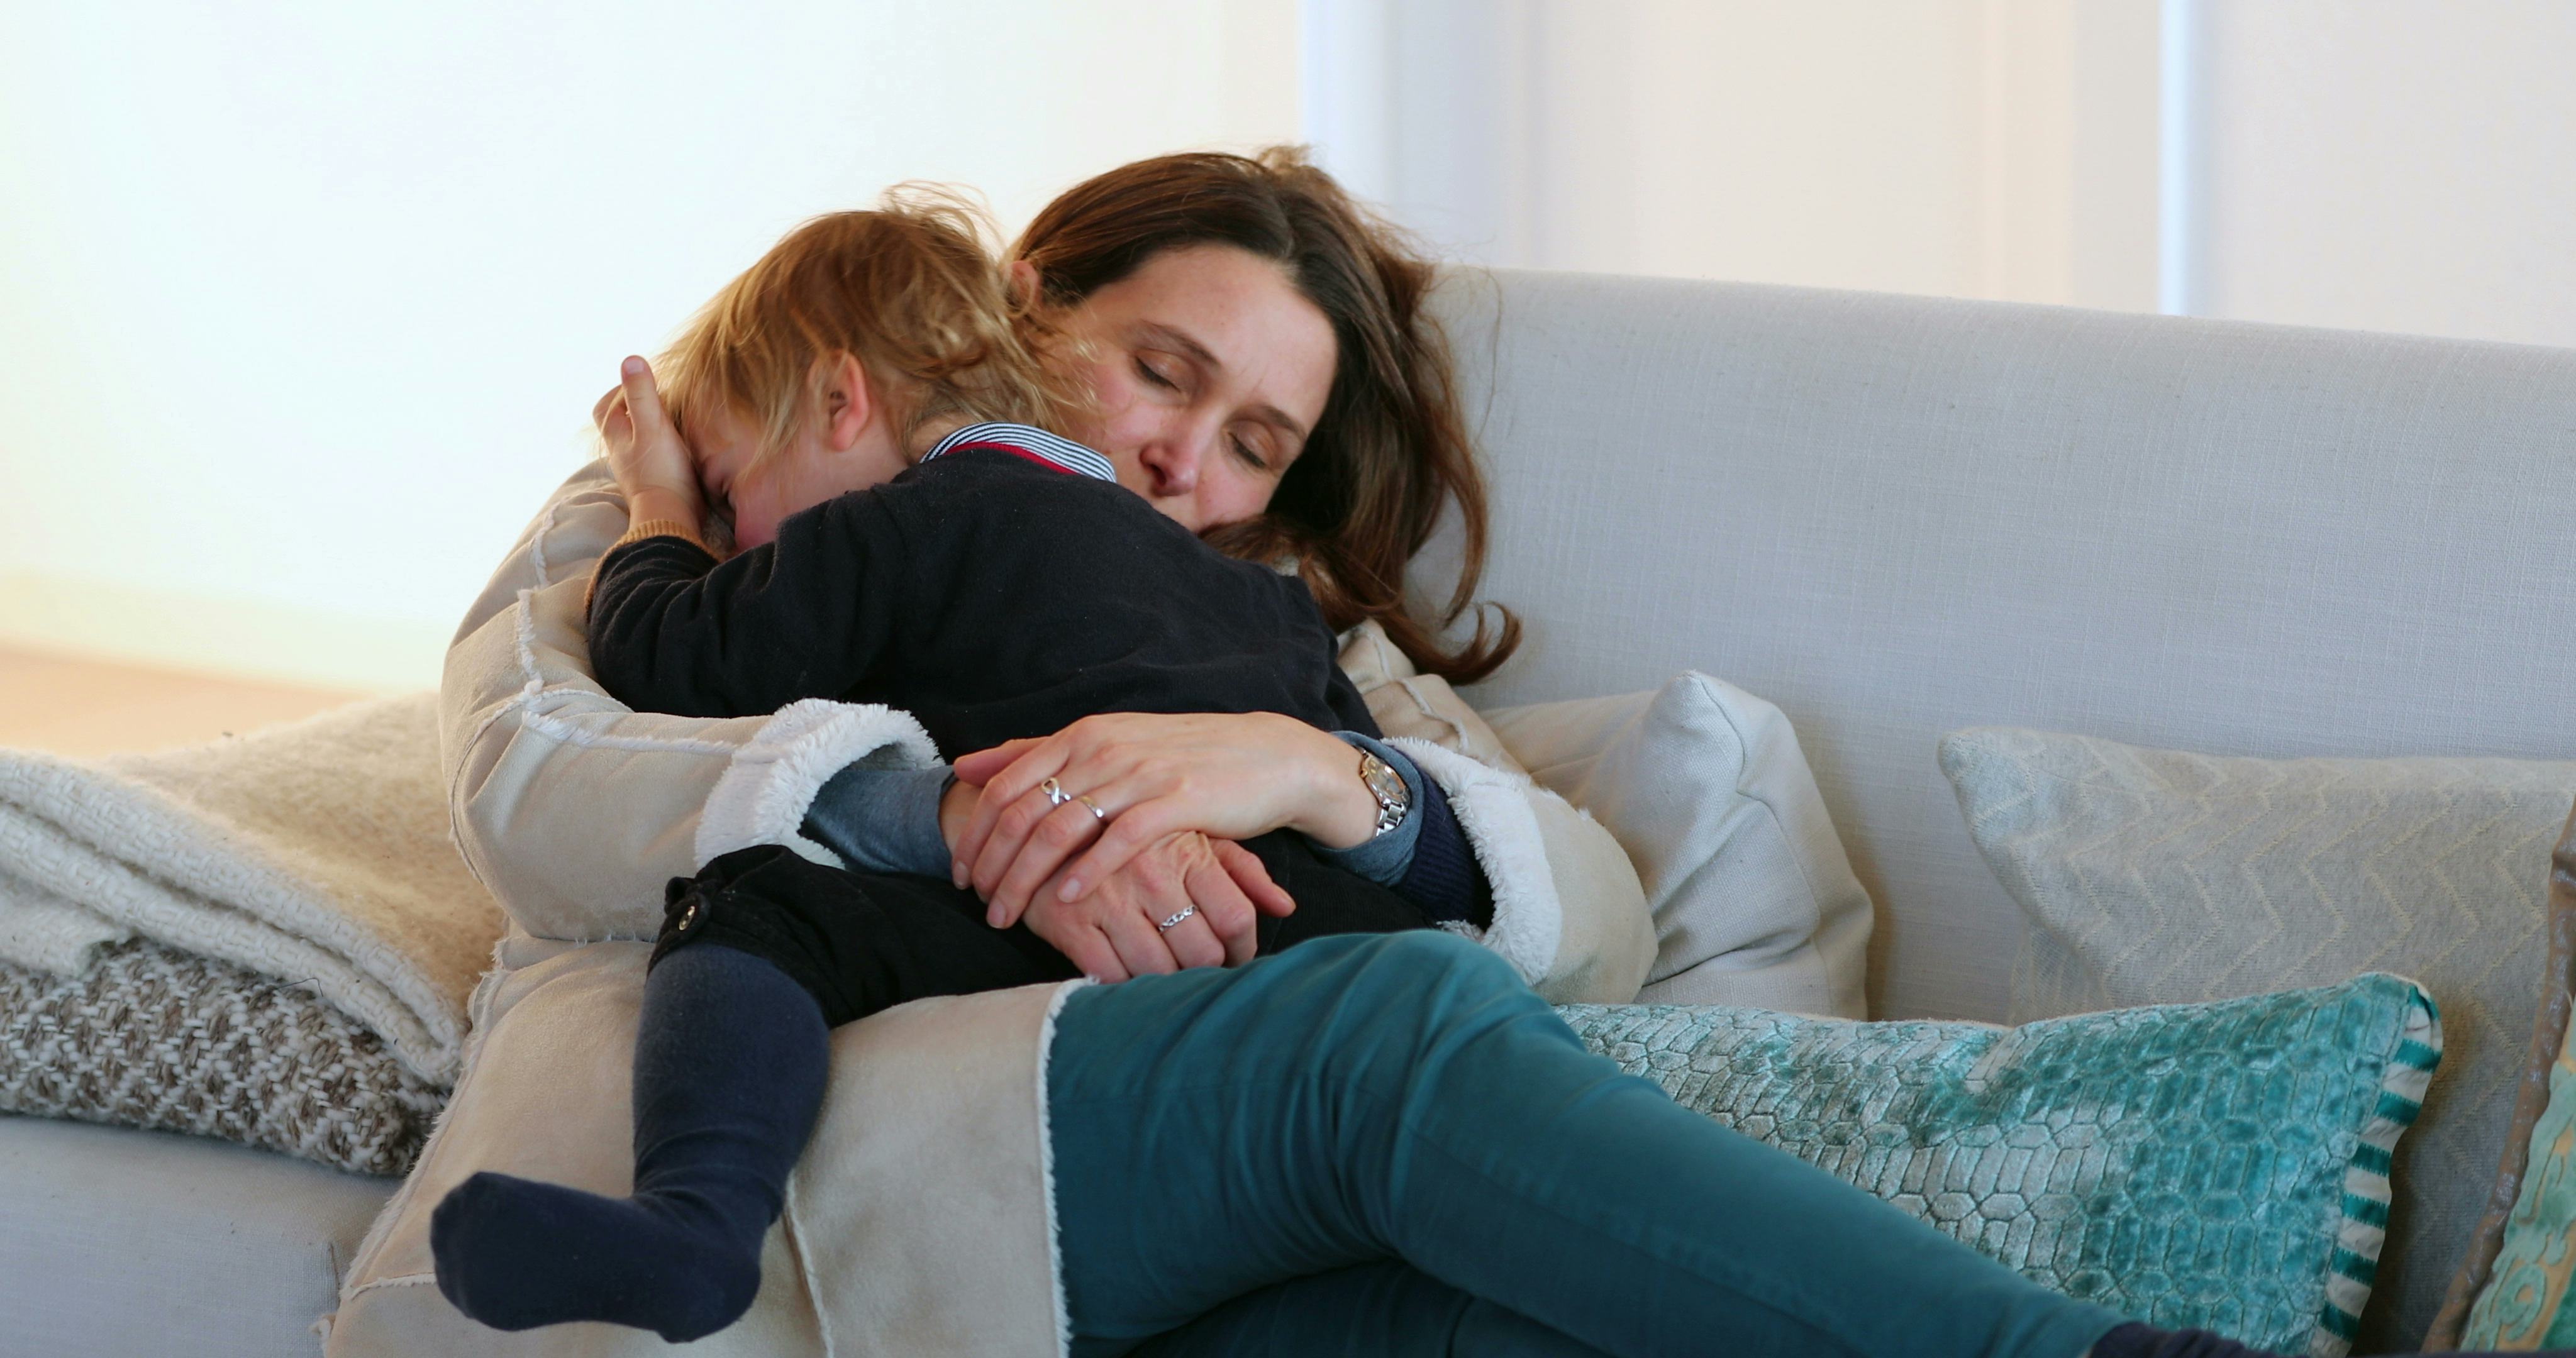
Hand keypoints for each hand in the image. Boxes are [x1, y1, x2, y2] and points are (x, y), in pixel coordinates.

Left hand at [594, 356, 704, 526]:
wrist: (671, 518)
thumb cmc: (662, 471)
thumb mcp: (653, 426)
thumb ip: (642, 394)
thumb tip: (630, 359)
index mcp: (617, 438)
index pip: (605, 408)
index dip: (617, 391)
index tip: (639, 381)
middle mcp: (623, 455)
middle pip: (619, 426)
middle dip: (631, 409)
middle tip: (654, 398)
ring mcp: (637, 472)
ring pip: (636, 443)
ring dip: (648, 429)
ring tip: (670, 419)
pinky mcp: (655, 485)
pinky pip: (652, 459)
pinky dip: (660, 448)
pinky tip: (678, 447)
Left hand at [939, 777, 1293, 961]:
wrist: (1265, 757)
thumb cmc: (1181, 758)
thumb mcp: (1105, 744)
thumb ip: (1037, 754)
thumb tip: (967, 766)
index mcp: (1082, 736)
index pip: (1004, 785)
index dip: (975, 833)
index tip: (963, 873)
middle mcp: (1102, 749)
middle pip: (1023, 812)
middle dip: (992, 864)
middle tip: (980, 904)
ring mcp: (1138, 774)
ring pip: (1059, 830)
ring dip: (1025, 879)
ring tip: (1009, 915)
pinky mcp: (1174, 801)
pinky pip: (1116, 841)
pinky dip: (1084, 873)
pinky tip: (1065, 900)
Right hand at [1015, 830, 1293, 980]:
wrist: (1043, 817)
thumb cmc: (1133, 833)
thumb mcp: (1190, 837)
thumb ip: (1240, 871)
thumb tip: (1285, 906)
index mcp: (1186, 851)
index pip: (1235, 916)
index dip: (1242, 949)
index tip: (1234, 957)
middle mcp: (1152, 875)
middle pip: (1202, 951)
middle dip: (1205, 971)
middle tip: (1198, 972)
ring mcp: (1109, 899)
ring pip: (1157, 969)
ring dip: (1163, 983)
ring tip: (1163, 975)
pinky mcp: (1069, 921)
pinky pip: (1108, 975)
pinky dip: (1119, 984)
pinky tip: (1123, 974)